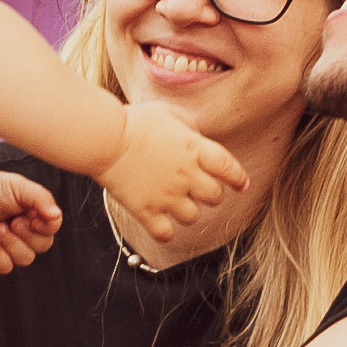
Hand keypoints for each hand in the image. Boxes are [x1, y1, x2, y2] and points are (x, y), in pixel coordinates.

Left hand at [0, 165, 61, 277]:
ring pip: (25, 259)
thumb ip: (40, 198)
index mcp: (37, 215)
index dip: (45, 226)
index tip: (31, 217)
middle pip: (42, 246)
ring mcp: (13, 247)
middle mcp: (28, 233)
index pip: (53, 228)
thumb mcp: (19, 187)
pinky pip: (5, 268)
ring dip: (11, 244)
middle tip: (12, 222)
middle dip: (26, 235)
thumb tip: (56, 215)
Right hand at [108, 104, 247, 239]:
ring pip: (193, 217)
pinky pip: (165, 234)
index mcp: (195, 150)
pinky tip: (160, 223)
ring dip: (189, 212)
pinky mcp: (146, 211)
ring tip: (176, 204)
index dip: (238, 178)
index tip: (241, 185)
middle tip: (199, 190)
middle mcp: (186, 176)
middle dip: (211, 194)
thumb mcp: (169, 112)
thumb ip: (189, 125)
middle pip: (215, 196)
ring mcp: (167, 196)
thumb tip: (197, 134)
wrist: (105, 138)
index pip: (229, 168)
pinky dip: (165, 232)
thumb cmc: (135, 121)